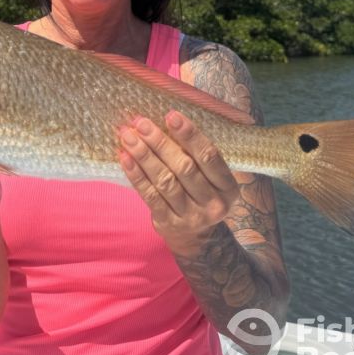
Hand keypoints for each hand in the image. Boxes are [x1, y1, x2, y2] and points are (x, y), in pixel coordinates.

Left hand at [118, 110, 239, 257]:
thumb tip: (168, 121)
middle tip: (142, 123)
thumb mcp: (212, 179)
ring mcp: (191, 217)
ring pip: (165, 181)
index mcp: (228, 187)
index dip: (190, 135)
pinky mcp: (169, 224)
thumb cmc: (201, 194)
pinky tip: (125, 158)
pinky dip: (136, 175)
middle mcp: (213, 203)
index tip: (171, 115)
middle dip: (160, 142)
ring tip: (128, 136)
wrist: (198, 239)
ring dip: (144, 156)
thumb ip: (196, 155)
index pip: (209, 156)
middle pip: (184, 167)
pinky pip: (150, 196)